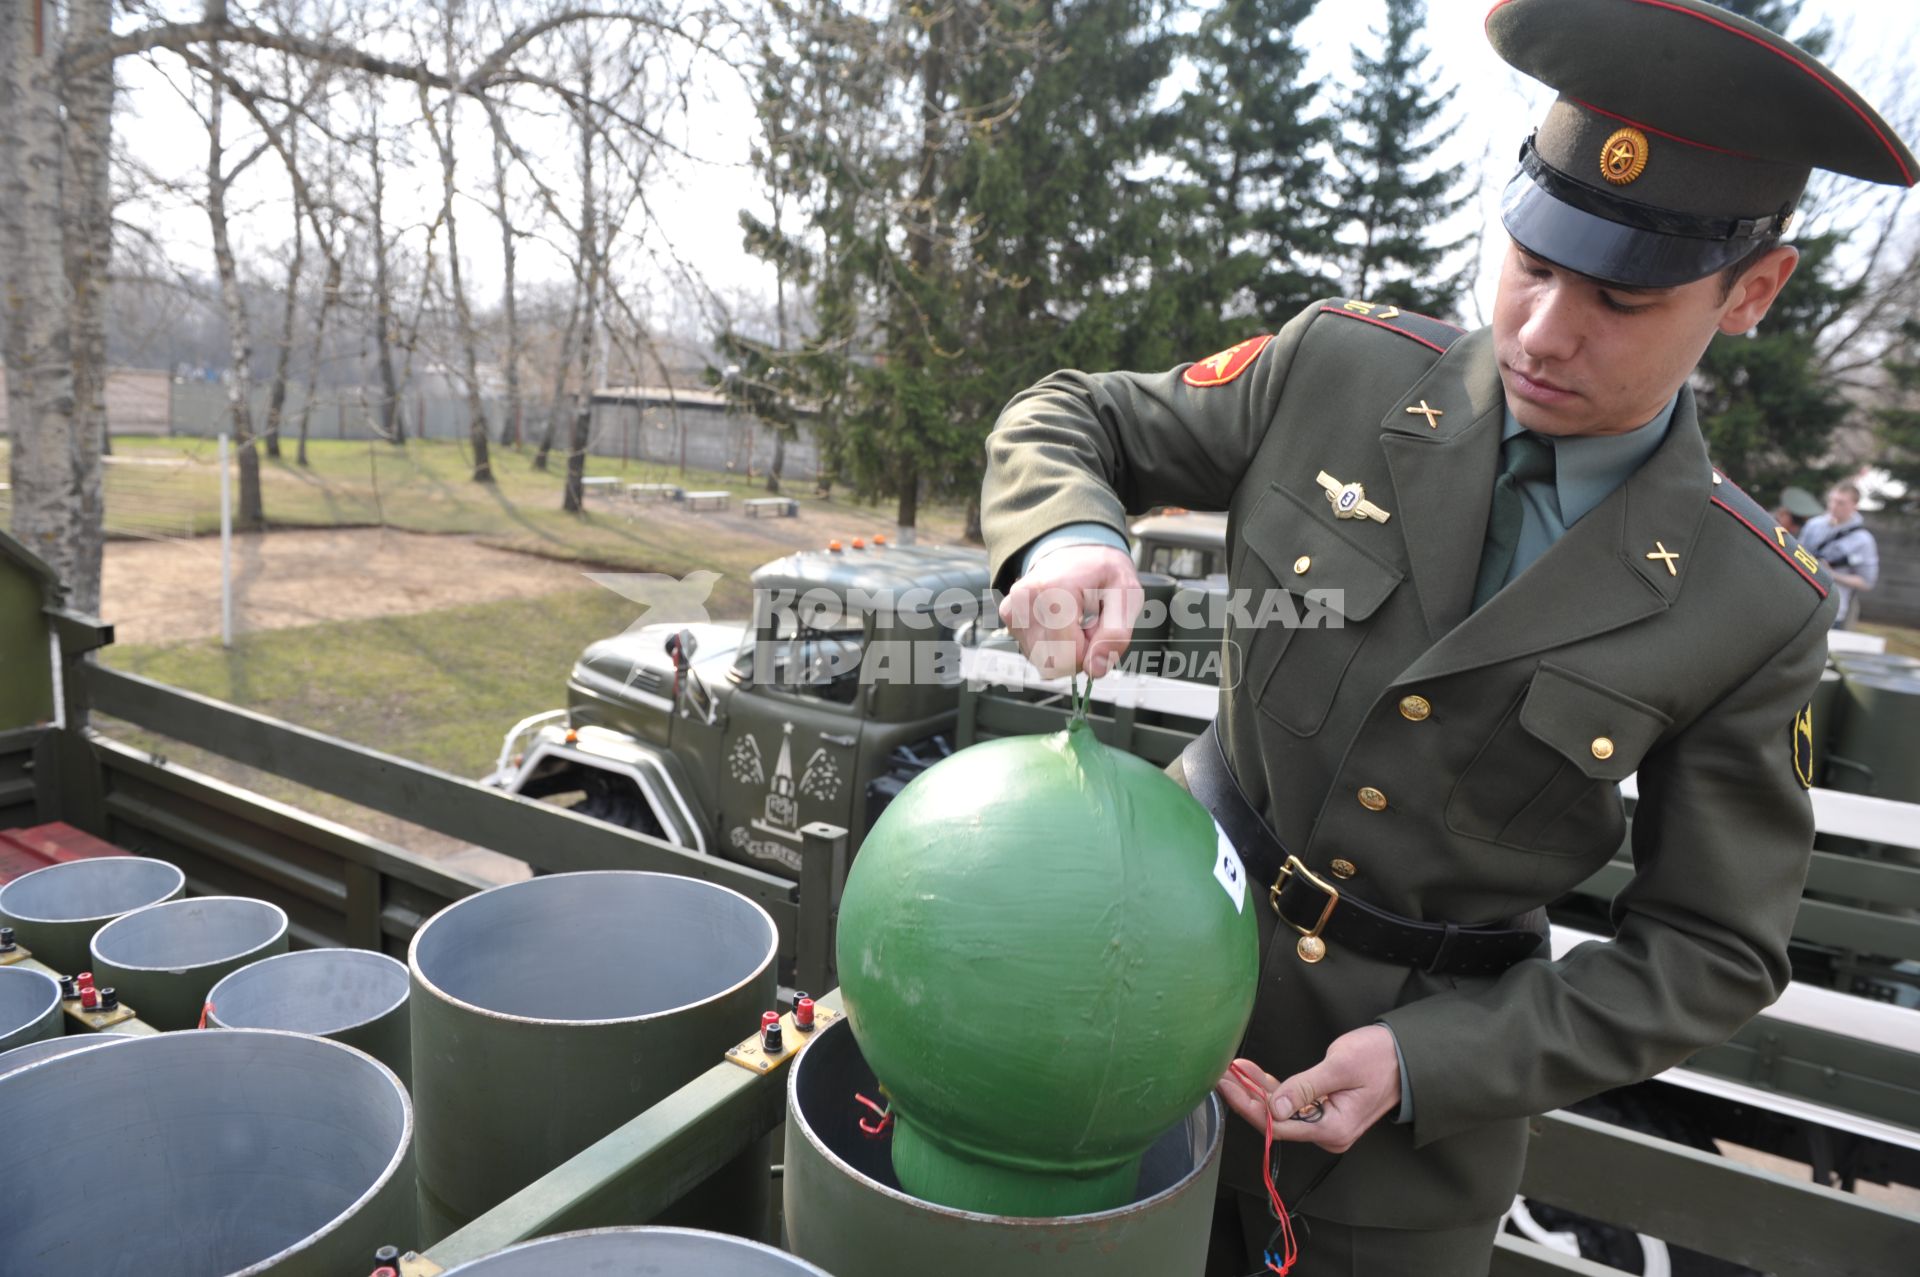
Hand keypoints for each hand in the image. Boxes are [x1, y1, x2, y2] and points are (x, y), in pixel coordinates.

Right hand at [998, 544, 1142, 678]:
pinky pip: (1033, 652)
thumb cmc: (1102, 569)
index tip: (1097, 627)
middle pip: (1052, 662)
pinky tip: (1059, 621)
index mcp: (1054, 591)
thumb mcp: (1126, 595)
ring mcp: (1014, 609)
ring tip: (1074, 620)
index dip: (1090, 650)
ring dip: (1063, 648)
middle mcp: (1026, 599)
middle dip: (1076, 652)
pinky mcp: (1010, 617)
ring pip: (1041, 661)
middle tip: (1087, 624)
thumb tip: (1095, 668)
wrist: (1079, 549)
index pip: (1070, 656)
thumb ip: (1115, 635)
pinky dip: (1050, 644)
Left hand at [1215, 1025, 1402, 1154]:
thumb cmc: (1380, 1059)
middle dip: (1246, 1097)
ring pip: (1281, 1110)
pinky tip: (1252, 1073)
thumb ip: (1305, 1087)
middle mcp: (1327, 1132)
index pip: (1279, 1125)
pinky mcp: (1324, 1109)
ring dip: (1256, 1090)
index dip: (1249, 1106)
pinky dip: (1272, 1088)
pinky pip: (1292, 1102)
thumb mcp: (1340, 1067)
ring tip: (1231, 1070)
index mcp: (1332, 1129)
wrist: (1407, 1056)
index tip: (1227, 1086)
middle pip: (1276, 1120)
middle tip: (1220, 1075)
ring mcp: (1325, 1122)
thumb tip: (1275, 1107)